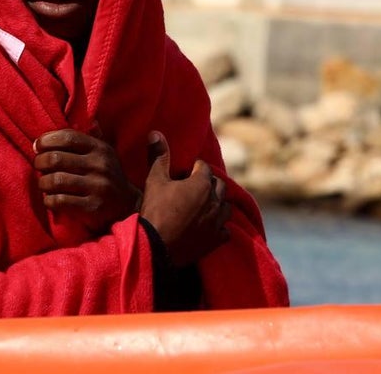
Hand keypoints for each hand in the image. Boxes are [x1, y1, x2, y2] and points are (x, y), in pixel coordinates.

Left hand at [34, 129, 142, 233]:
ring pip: (56, 180)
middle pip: (57, 158)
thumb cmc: (108, 174)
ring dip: (42, 182)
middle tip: (38, 165)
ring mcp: (97, 187)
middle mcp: (99, 166)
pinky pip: (60, 201)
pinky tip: (50, 198)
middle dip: (40, 162)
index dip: (47, 140)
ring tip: (43, 183)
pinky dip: (49, 200)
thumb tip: (81, 119)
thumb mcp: (105, 152)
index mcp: (100, 148)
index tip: (37, 145)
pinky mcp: (92, 207)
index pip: (68, 137)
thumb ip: (92, 136)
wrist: (127, 204)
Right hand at [139, 131, 230, 266]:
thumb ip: (159, 156)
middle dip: (209, 183)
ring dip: (218, 203)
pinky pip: (225, 230)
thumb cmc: (155, 211)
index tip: (186, 171)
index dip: (194, 168)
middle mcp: (214, 201)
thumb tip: (156, 133)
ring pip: (226, 207)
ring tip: (205, 205)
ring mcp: (217, 222)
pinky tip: (210, 226)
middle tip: (195, 186)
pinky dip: (219, 227)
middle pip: (219, 185)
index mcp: (202, 184)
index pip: (204, 167)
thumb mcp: (154, 180)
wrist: (155, 246)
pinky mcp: (216, 240)